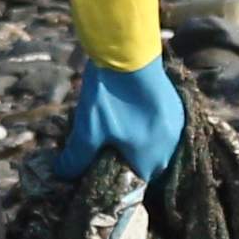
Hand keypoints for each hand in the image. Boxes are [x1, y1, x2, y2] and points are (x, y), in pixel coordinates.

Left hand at [54, 55, 185, 183]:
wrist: (128, 54)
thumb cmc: (109, 98)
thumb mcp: (87, 131)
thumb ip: (76, 159)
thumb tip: (62, 174)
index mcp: (151, 161)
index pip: (135, 184)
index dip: (117, 179)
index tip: (101, 169)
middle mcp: (170, 149)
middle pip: (147, 165)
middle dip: (128, 161)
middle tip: (106, 149)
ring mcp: (176, 127)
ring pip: (157, 146)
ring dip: (140, 145)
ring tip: (118, 133)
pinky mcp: (176, 108)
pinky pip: (163, 130)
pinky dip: (149, 129)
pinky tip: (133, 118)